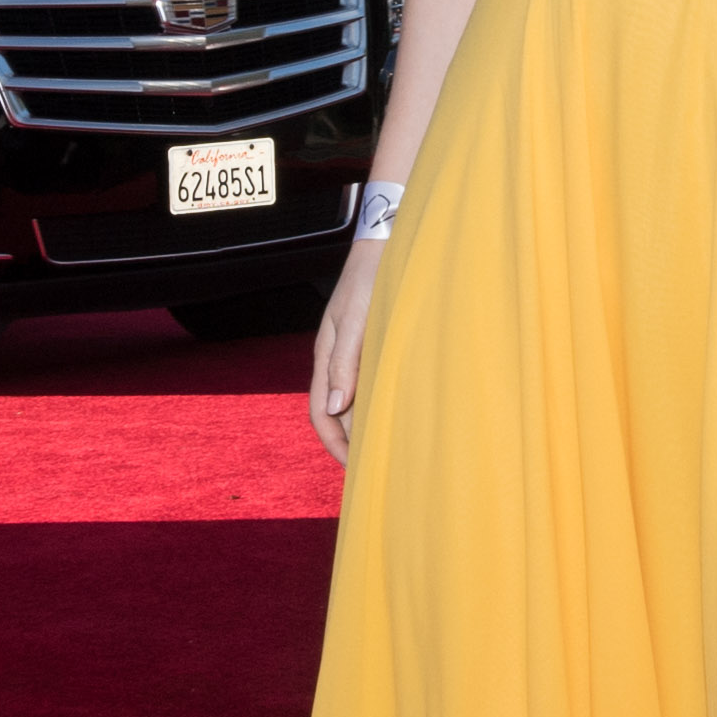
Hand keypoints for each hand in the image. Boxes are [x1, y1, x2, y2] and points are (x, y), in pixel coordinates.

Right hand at [307, 240, 384, 465]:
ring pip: (354, 401)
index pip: (320, 414)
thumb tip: (334, 409)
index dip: (335, 444)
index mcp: (326, 358)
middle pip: (337, 413)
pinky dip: (377, 405)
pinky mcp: (372, 348)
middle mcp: (337, 361)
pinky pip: (370, 385)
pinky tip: (396, 413)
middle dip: (351, 442)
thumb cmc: (370, 280)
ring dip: (365, 426)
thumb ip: (344, 364)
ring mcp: (354, 355)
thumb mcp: (355, 322)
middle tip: (376, 467)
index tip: (355, 468)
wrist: (386, 247)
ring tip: (389, 448)